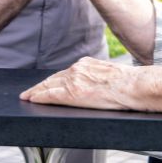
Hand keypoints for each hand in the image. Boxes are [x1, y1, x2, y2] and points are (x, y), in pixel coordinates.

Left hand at [20, 56, 142, 110]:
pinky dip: (40, 96)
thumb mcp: (109, 73)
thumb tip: (96, 83)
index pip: (64, 73)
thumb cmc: (128, 83)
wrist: (134, 86)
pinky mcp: (73, 93)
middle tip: (29, 92)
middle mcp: (77, 68)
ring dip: (37, 91)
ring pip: (49, 85)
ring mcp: (74, 80)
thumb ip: (96, 75)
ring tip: (27, 96)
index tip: (44, 84)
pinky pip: (51, 95)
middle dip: (40, 85)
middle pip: (53, 78)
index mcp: (87, 63)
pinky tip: (32, 99)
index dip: (52, 80)